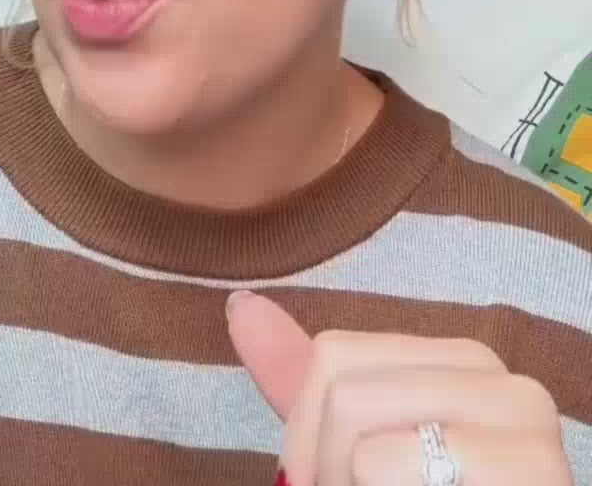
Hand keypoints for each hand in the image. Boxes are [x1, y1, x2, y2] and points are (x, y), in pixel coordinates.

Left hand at [226, 291, 571, 485]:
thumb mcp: (353, 448)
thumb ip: (302, 381)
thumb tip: (239, 304)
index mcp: (463, 364)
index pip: (332, 354)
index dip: (306, 433)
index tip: (323, 480)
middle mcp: (505, 382)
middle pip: (344, 390)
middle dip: (326, 469)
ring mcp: (529, 428)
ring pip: (359, 426)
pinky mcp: (533, 471)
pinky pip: (385, 462)